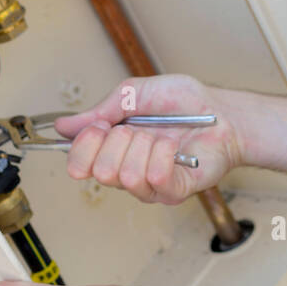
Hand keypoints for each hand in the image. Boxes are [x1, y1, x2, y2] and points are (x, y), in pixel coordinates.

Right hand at [54, 74, 242, 203]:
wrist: (222, 112)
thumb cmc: (184, 103)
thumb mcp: (134, 93)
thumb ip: (100, 111)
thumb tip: (63, 125)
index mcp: (113, 150)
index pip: (78, 164)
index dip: (86, 143)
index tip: (102, 125)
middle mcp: (127, 171)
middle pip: (100, 172)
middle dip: (119, 140)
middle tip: (139, 128)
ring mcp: (150, 185)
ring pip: (126, 177)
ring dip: (144, 146)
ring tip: (160, 136)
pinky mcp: (173, 191)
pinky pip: (154, 179)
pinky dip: (163, 154)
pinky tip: (173, 146)